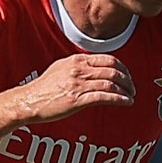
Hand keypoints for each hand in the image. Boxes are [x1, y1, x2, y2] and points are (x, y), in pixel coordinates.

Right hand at [16, 54, 134, 123]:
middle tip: (132, 88)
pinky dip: (119, 99)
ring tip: (131, 97)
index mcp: (77, 60)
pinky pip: (104, 97)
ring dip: (125, 91)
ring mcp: (78, 84)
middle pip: (113, 71)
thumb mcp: (60, 68)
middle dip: (127, 80)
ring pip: (111, 84)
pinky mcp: (77, 99)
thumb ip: (78, 66)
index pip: (108, 59)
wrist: (29, 101)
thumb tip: (93, 68)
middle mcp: (79, 70)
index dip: (122, 68)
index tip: (127, 76)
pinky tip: (126, 102)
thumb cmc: (43, 88)